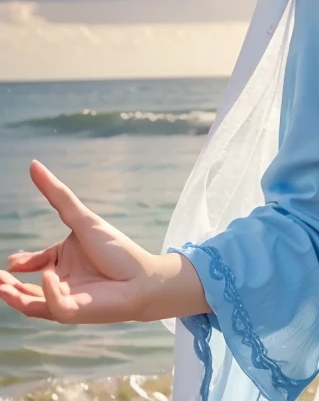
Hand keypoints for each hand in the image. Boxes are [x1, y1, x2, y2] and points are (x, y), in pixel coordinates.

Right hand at [0, 159, 156, 323]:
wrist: (144, 276)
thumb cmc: (116, 249)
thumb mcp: (82, 220)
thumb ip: (57, 196)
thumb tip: (34, 165)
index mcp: (62, 261)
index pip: (35, 263)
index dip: (21, 262)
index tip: (11, 261)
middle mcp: (59, 283)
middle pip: (25, 288)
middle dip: (8, 286)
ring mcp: (64, 300)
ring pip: (31, 303)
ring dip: (15, 296)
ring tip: (2, 285)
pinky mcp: (73, 313)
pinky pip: (53, 306)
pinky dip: (48, 292)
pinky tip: (49, 275)